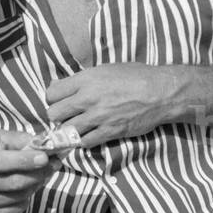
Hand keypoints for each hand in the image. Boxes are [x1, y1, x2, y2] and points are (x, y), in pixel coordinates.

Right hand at [0, 130, 58, 212]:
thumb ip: (18, 139)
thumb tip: (42, 143)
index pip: (0, 162)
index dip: (24, 160)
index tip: (45, 157)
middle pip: (14, 182)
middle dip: (38, 173)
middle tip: (54, 164)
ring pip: (19, 196)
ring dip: (35, 184)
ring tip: (40, 174)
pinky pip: (18, 208)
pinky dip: (27, 198)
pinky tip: (26, 188)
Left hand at [46, 64, 179, 146]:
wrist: (160, 93)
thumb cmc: (136, 76)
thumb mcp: (106, 69)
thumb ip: (83, 79)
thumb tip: (59, 86)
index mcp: (86, 79)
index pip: (51, 93)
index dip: (53, 98)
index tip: (60, 100)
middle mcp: (87, 99)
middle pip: (54, 113)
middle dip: (57, 115)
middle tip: (67, 115)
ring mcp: (97, 117)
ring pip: (66, 131)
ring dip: (69, 130)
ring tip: (76, 127)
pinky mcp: (109, 132)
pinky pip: (85, 142)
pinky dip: (83, 141)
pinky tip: (88, 135)